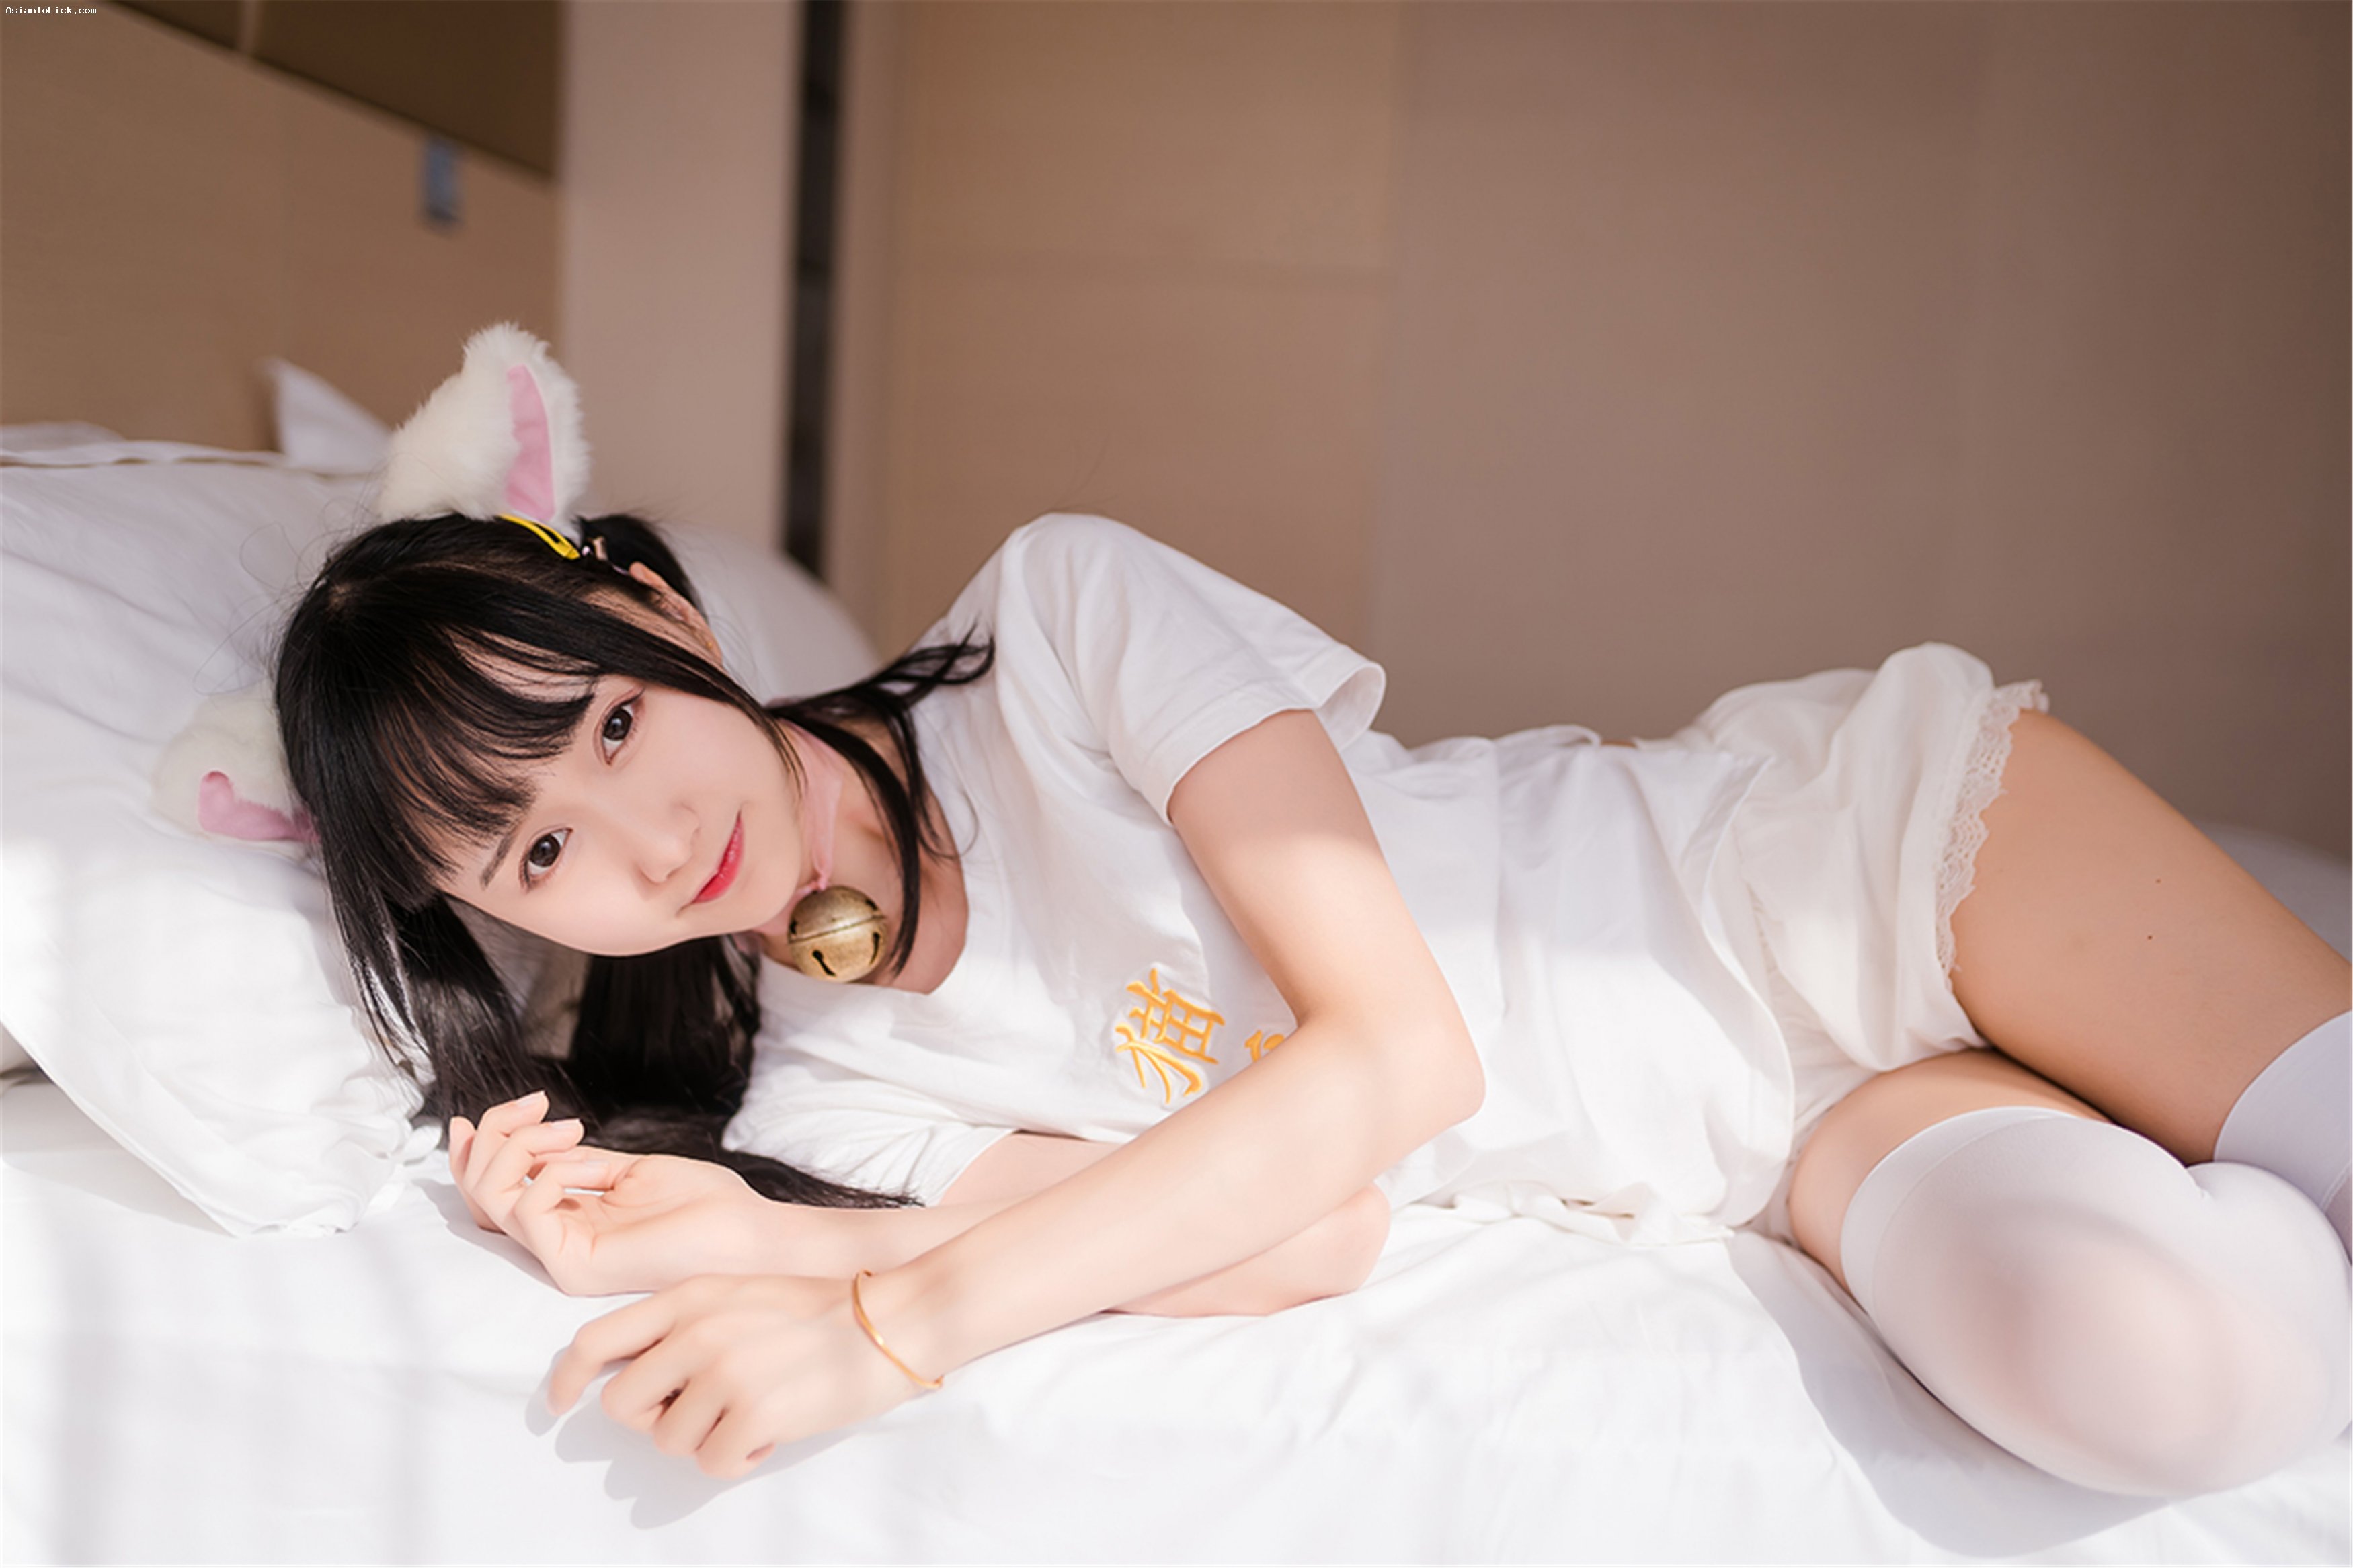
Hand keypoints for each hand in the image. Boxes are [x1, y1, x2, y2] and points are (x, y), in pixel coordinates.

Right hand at [449, 1094, 776, 1294]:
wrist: (750, 1234)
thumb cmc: (704, 1203)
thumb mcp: (629, 1169)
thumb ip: (575, 1158)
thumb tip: (530, 1133)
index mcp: (568, 1221)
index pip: (492, 1195)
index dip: (473, 1153)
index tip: (477, 1114)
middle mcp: (556, 1243)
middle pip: (480, 1195)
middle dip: (494, 1136)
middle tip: (535, 1103)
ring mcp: (561, 1259)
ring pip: (491, 1200)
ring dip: (521, 1146)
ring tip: (572, 1129)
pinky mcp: (572, 1268)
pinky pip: (528, 1210)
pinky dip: (555, 1170)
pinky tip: (597, 1167)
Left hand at [549, 1273, 920, 1476]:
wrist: (895, 1318)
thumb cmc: (819, 1311)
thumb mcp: (739, 1294)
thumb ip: (685, 1323)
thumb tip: (637, 1376)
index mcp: (687, 1298)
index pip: (594, 1340)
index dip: (567, 1380)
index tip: (559, 1405)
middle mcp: (696, 1332)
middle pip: (624, 1405)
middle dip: (655, 1419)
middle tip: (702, 1411)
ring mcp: (724, 1372)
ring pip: (670, 1440)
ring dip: (707, 1439)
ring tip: (753, 1413)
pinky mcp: (755, 1412)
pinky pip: (714, 1464)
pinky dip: (740, 1459)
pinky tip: (773, 1431)